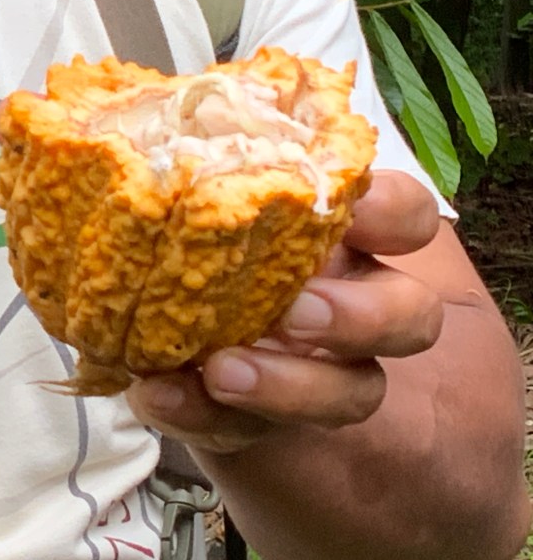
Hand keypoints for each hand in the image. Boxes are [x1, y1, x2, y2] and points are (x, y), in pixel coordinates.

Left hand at [126, 170, 443, 453]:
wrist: (156, 320)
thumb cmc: (187, 233)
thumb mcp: (198, 194)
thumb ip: (204, 172)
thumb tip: (149, 128)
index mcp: (343, 236)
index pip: (406, 216)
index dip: (392, 215)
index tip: (351, 210)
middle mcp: (351, 304)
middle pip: (411, 316)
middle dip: (361, 317)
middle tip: (294, 313)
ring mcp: (318, 372)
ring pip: (357, 392)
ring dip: (291, 386)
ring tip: (221, 372)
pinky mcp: (263, 421)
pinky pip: (252, 432)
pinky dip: (202, 416)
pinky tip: (158, 395)